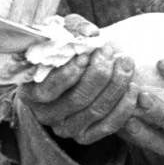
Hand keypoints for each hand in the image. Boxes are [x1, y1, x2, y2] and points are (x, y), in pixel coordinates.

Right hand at [18, 14, 138, 144]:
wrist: (73, 72)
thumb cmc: (64, 50)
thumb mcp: (63, 34)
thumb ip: (74, 28)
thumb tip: (91, 32)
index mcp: (30, 92)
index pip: (49, 90)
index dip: (70, 72)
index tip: (87, 53)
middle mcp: (45, 115)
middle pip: (77, 99)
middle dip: (99, 74)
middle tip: (111, 52)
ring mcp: (66, 129)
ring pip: (96, 111)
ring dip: (116, 85)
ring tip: (126, 63)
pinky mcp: (86, 136)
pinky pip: (109, 126)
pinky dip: (124, 106)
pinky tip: (133, 87)